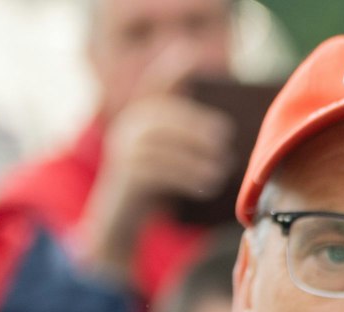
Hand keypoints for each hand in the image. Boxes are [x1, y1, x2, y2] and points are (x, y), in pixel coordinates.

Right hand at [79, 46, 232, 280]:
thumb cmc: (153, 195)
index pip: (154, 88)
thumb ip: (185, 144)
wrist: (119, 228)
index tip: (190, 53)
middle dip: (196, 126)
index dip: (170, 70)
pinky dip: (186, 175)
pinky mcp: (124, 177)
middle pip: (163, 117)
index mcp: (137, 120)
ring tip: (221, 171)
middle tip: (225, 140)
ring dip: (195, 156)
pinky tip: (207, 185)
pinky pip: (157, 169)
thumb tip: (224, 136)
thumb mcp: (170, 163)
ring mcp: (121, 152)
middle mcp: (125, 129)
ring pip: (162, 144)